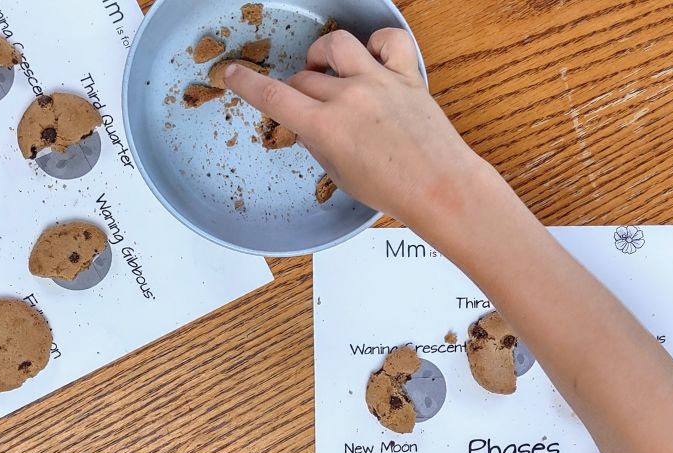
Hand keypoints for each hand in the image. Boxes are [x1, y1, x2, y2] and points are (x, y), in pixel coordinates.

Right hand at [225, 28, 489, 225]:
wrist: (439, 187)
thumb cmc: (393, 190)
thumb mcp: (340, 174)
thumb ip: (320, 143)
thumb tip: (311, 125)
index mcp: (326, 127)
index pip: (273, 97)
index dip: (247, 84)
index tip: (232, 74)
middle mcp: (349, 97)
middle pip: (303, 80)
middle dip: (295, 91)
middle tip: (303, 106)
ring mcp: (378, 81)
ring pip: (335, 46)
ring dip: (321, 54)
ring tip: (324, 69)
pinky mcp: (406, 75)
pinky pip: (387, 41)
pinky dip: (374, 44)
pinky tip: (369, 58)